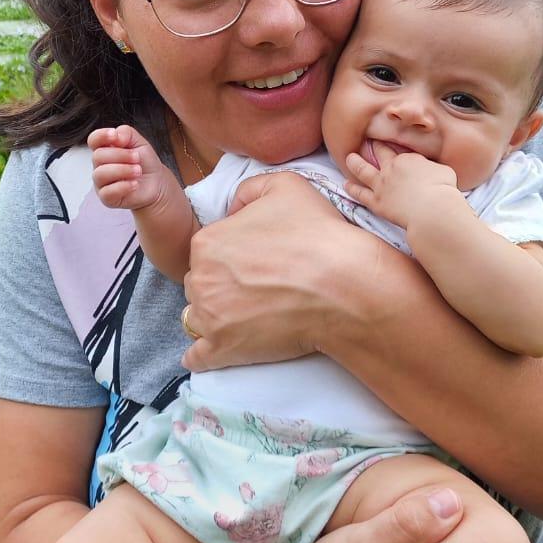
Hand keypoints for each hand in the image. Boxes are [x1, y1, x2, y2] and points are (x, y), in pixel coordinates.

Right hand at [89, 125, 171, 211]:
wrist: (156, 183)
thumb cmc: (144, 162)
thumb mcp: (140, 142)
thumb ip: (126, 133)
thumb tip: (116, 135)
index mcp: (105, 148)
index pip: (93, 140)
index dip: (101, 136)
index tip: (115, 135)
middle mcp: (100, 165)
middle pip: (98, 156)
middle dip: (121, 155)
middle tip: (137, 158)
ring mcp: (101, 182)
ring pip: (100, 174)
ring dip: (123, 170)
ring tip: (138, 171)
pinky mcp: (107, 198)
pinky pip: (107, 192)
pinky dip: (123, 186)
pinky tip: (135, 184)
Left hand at [182, 171, 385, 371]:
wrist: (345, 286)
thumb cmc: (317, 234)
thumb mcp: (285, 185)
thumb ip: (249, 190)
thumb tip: (232, 209)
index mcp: (207, 242)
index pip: (207, 250)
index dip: (230, 253)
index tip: (256, 260)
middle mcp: (200, 279)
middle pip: (201, 282)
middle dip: (221, 284)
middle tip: (258, 286)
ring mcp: (209, 318)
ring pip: (199, 316)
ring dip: (215, 315)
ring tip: (247, 316)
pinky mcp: (223, 350)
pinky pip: (198, 357)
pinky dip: (201, 355)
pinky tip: (208, 353)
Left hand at [343, 143, 459, 228]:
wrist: (432, 208)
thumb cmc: (443, 189)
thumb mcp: (443, 170)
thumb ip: (432, 168)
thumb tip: (432, 169)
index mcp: (408, 159)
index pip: (399, 151)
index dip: (394, 147)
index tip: (389, 144)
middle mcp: (391, 168)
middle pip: (379, 154)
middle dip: (374, 146)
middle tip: (367, 142)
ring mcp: (381, 185)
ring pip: (363, 170)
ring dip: (355, 163)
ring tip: (349, 158)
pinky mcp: (377, 202)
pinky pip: (361, 194)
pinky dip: (352, 189)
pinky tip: (346, 185)